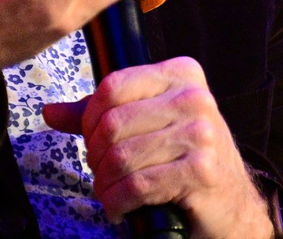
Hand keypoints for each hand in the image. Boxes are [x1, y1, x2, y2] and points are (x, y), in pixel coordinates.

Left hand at [42, 58, 273, 238]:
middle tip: (100, 172)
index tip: (91, 140)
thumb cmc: (183, 158)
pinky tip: (119, 208)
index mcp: (180, 74)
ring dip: (105, 183)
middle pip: (113, 123)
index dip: (89, 118)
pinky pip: (138, 185)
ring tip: (108, 192)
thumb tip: (49, 112)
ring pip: (122, 156)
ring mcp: (201, 134)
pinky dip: (118, 202)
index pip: (113, 86)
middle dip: (95, 155)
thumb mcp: (146, 124)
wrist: (233, 204)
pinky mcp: (202, 171)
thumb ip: (98, 115)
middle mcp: (194, 97)